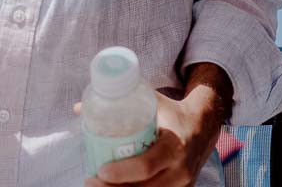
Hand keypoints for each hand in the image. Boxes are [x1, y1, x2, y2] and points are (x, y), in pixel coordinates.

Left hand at [87, 64, 231, 186]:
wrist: (203, 128)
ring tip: (98, 186)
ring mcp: (182, 185)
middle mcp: (180, 170)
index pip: (146, 165)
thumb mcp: (151, 103)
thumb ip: (120, 104)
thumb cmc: (171, 114)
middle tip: (91, 181)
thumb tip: (78, 108)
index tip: (100, 170)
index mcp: (174, 145)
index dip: (122, 172)